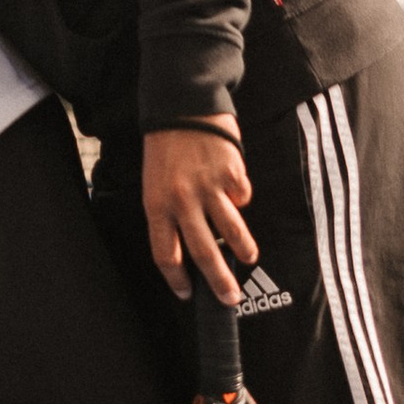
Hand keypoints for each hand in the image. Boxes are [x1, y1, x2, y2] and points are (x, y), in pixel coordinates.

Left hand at [143, 124, 257, 305]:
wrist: (183, 104)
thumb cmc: (165, 148)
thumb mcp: (154, 183)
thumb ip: (171, 214)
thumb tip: (192, 248)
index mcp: (157, 205)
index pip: (166, 254)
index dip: (176, 279)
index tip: (187, 294)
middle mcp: (183, 201)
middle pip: (202, 252)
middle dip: (218, 281)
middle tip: (230, 299)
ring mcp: (209, 188)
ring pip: (231, 232)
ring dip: (243, 250)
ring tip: (249, 258)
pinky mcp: (232, 174)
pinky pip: (243, 198)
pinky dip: (242, 199)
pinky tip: (235, 190)